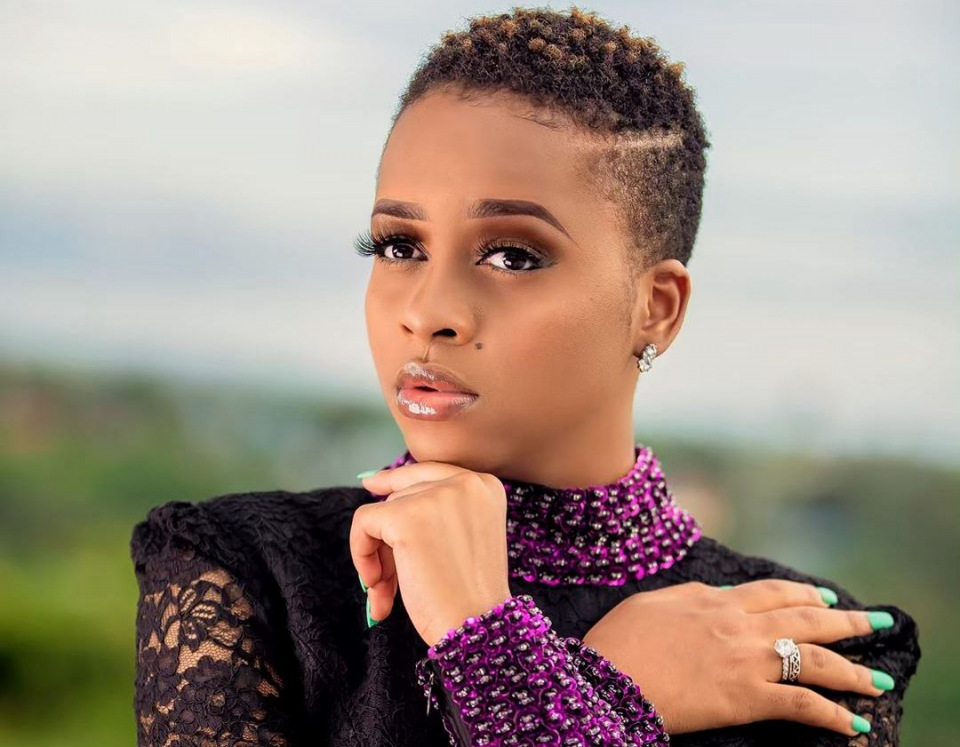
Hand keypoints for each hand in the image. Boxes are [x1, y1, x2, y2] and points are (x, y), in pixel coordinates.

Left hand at [351, 461, 512, 647]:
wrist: (475, 626)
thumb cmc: (468, 595)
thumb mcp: (462, 538)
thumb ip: (433, 510)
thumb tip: (372, 481)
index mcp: (485, 486)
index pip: (430, 472)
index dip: (397, 479)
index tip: (371, 484)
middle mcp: (466, 482)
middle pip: (403, 495)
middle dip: (390, 538)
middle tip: (386, 580)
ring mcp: (437, 496)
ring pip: (383, 511)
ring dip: (378, 555)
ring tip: (387, 593)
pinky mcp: (407, 517)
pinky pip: (364, 522)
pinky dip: (361, 553)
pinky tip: (377, 584)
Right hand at [581, 580, 889, 737]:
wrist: (609, 677)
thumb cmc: (621, 640)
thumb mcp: (654, 602)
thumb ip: (691, 596)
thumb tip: (717, 596)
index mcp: (716, 600)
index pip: (772, 592)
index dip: (803, 594)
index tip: (823, 597)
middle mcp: (740, 626)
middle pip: (805, 619)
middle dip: (846, 621)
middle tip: (875, 623)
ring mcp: (747, 661)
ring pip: (814, 660)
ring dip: (853, 671)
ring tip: (879, 682)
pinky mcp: (746, 699)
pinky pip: (800, 704)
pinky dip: (831, 714)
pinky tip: (852, 722)